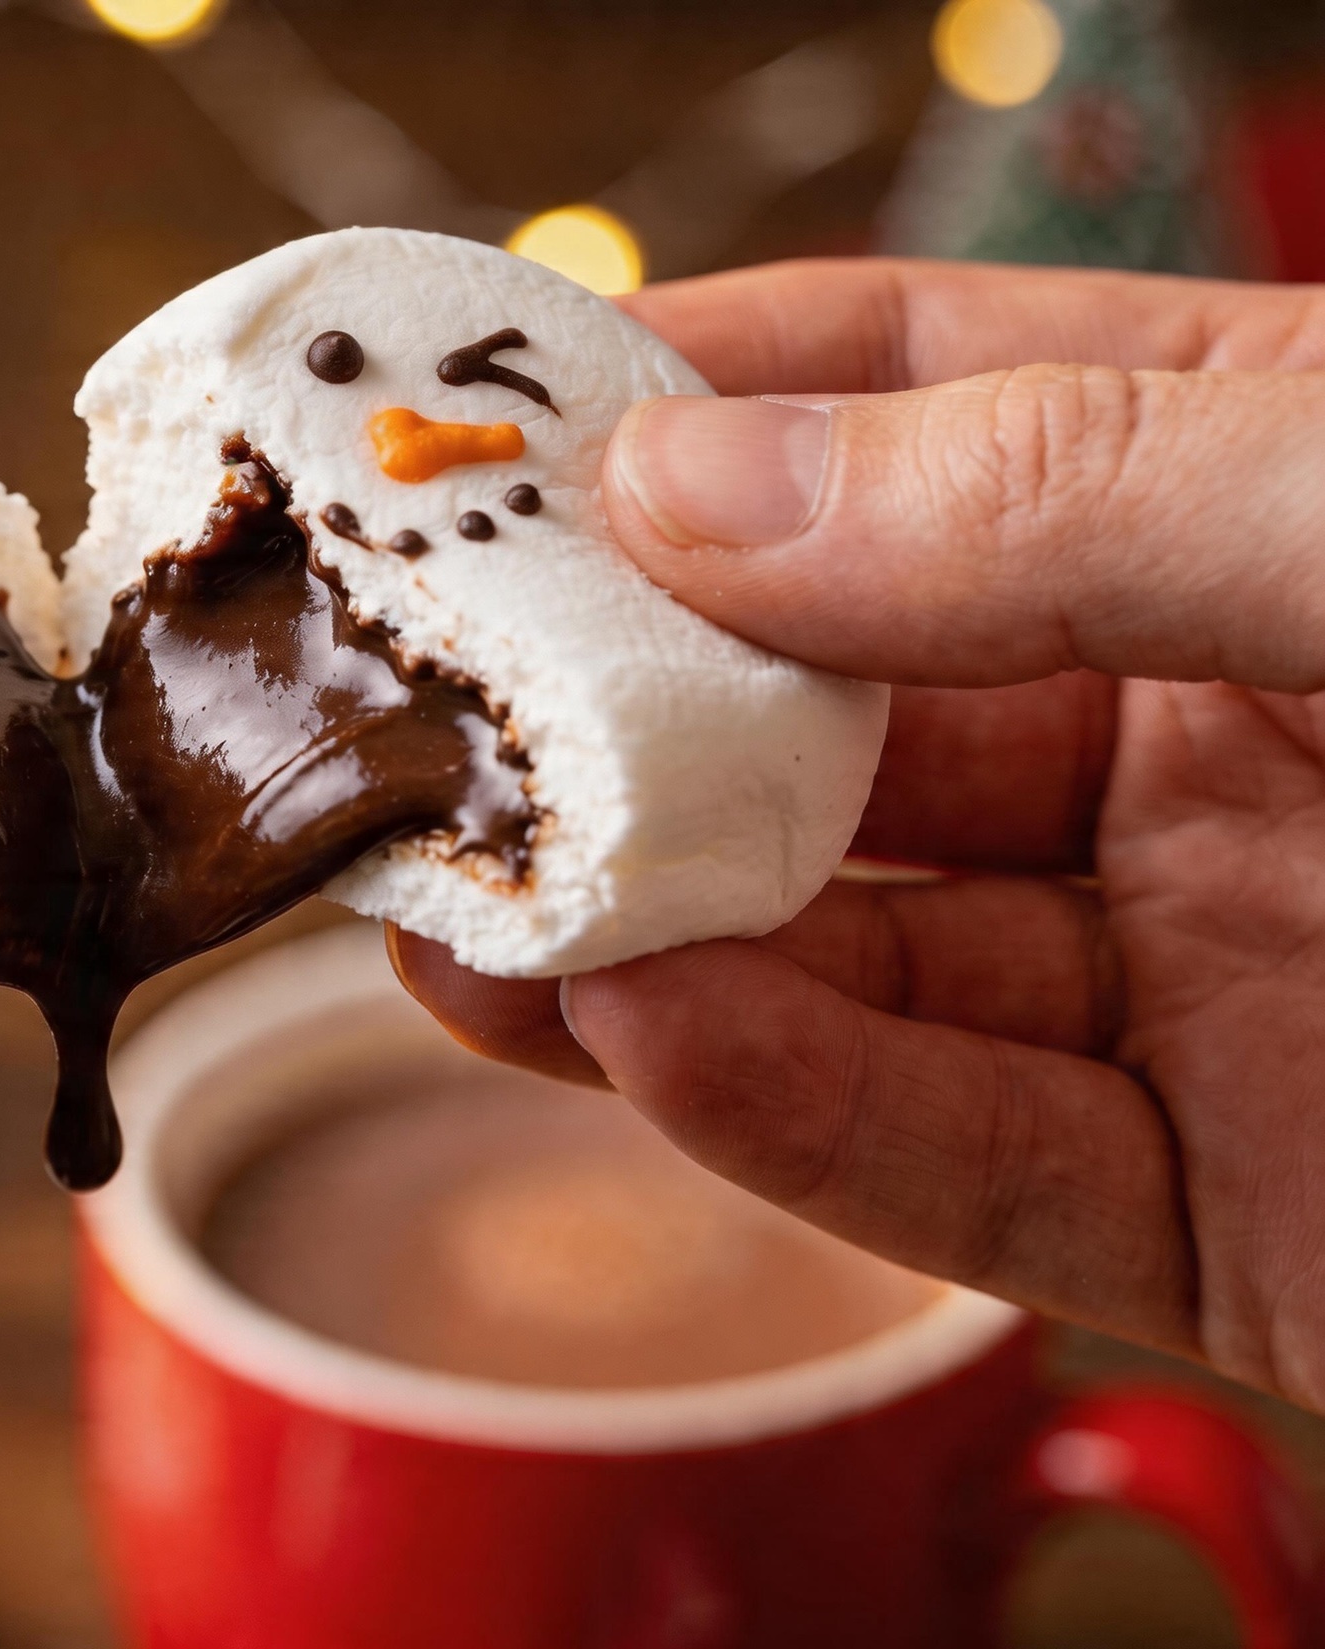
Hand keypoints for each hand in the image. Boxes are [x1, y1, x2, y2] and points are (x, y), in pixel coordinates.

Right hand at [393, 259, 1324, 1405]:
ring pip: (862, 953)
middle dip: (625, 702)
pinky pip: (959, 1160)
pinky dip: (785, 1107)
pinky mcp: (1238, 1228)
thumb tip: (690, 491)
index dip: (692, 406)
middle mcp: (1235, 740)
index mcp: (1292, 514)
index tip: (485, 425)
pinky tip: (641, 1028)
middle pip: (847, 707)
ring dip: (651, 925)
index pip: (923, 413)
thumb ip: (1066, 493)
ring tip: (464, 893)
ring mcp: (1229, 989)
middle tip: (423, 696)